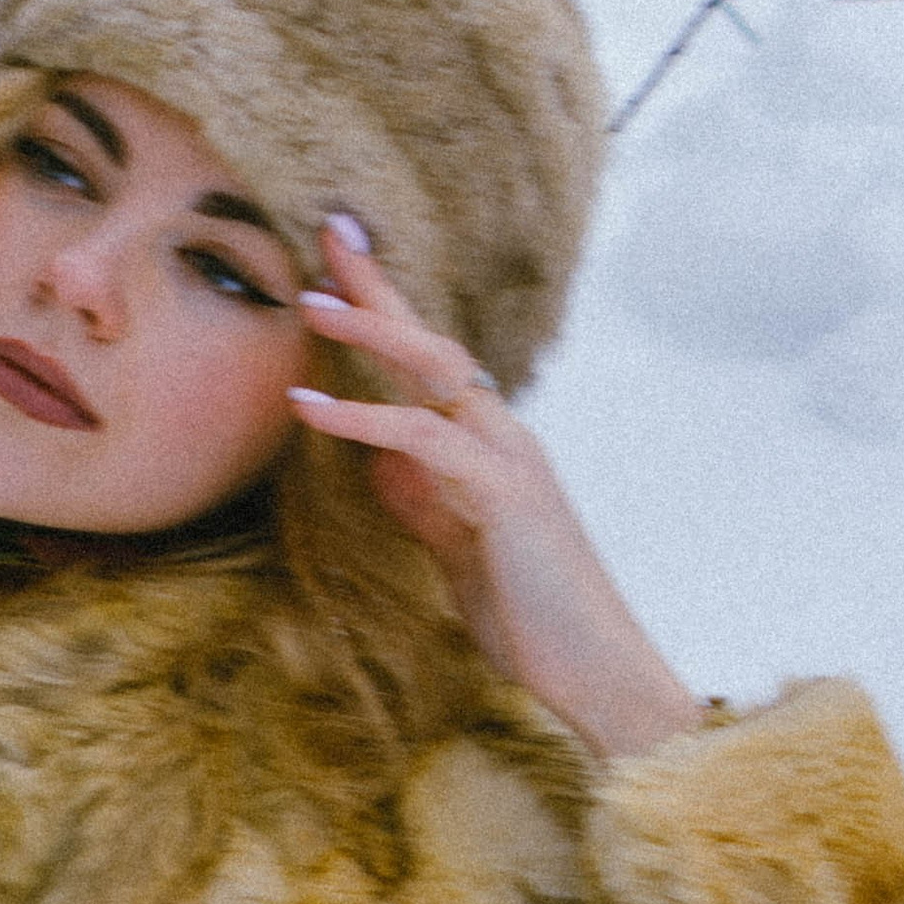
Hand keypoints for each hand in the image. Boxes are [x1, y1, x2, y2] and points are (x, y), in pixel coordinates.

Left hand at [290, 220, 705, 761]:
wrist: (596, 672)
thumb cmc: (530, 614)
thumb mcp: (457, 549)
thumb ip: (423, 501)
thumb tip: (378, 462)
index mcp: (491, 444)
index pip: (430, 360)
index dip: (385, 306)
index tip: (339, 258)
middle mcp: (505, 434)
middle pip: (434, 340)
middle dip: (379, 287)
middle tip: (327, 231)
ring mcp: (510, 458)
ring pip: (436, 370)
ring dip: (370, 331)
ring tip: (307, 304)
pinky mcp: (505, 493)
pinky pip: (424, 439)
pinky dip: (363, 418)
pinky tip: (312, 409)